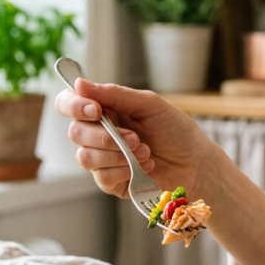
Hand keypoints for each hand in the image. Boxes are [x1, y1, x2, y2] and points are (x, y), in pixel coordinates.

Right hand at [53, 78, 211, 198]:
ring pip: (85, 157)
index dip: (73, 106)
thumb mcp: (149, 105)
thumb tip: (79, 83)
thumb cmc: (175, 130)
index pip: (69, 103)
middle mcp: (98, 133)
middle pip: (75, 133)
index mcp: (105, 109)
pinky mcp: (111, 181)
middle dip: (105, 137)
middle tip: (135, 138)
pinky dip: (124, 171)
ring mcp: (103, 158)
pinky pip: (102, 177)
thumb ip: (114, 94)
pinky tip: (145, 167)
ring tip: (145, 151)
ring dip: (117, 155)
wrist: (195, 163)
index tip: (95, 110)